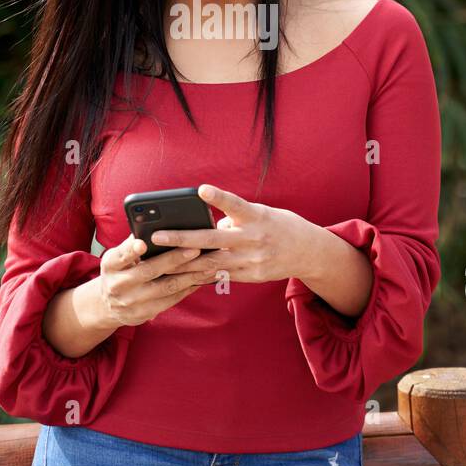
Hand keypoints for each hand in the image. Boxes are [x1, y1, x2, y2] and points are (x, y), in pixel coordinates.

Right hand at [98, 234, 219, 327]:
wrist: (108, 305)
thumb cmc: (119, 270)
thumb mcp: (118, 256)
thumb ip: (133, 243)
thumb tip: (152, 223)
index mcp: (110, 265)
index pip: (121, 256)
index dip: (131, 250)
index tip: (143, 243)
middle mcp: (118, 285)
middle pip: (149, 271)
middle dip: (173, 259)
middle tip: (195, 249)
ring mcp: (131, 302)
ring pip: (165, 288)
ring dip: (189, 276)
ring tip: (208, 264)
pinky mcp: (144, 314)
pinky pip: (170, 300)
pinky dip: (188, 288)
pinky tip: (202, 279)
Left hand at [148, 183, 310, 285]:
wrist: (308, 251)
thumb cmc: (279, 225)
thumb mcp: (262, 214)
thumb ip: (235, 218)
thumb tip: (207, 228)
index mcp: (257, 217)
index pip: (235, 204)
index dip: (219, 198)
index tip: (200, 190)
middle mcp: (254, 239)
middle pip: (213, 240)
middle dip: (182, 239)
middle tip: (157, 236)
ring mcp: (252, 260)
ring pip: (211, 263)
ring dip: (183, 263)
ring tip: (160, 261)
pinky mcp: (251, 276)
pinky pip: (221, 276)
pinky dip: (200, 275)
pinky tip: (181, 276)